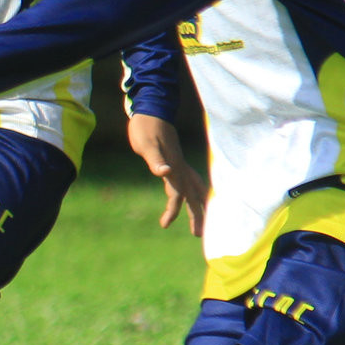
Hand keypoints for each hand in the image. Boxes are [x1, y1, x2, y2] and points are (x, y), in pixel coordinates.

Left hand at [127, 112, 207, 236]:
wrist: (151, 110)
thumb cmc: (146, 128)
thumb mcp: (146, 144)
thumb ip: (155, 160)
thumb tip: (164, 172)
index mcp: (173, 167)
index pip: (177, 194)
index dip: (173, 209)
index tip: (164, 224)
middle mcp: (180, 167)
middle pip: (192, 194)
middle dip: (197, 214)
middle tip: (198, 234)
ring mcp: (179, 163)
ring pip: (193, 188)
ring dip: (197, 205)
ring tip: (199, 221)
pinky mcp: (175, 160)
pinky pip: (187, 180)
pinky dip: (189, 192)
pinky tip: (185, 196)